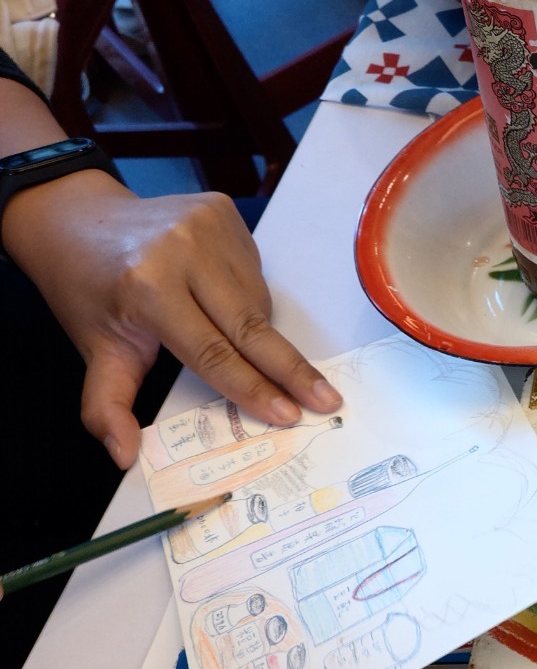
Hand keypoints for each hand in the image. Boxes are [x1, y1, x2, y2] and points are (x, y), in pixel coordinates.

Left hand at [2, 170, 342, 468]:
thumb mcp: (95, 349)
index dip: (252, 387)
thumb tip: (124, 456)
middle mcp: (183, 250)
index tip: (288, 415)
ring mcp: (208, 225)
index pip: (213, 352)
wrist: (76, 219)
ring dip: (258, 334)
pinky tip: (224, 301)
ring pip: (256, 301)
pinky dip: (250, 299)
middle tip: (328, 400)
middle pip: (251, 326)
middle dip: (292, 369)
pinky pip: (254, 274)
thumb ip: (107, 405)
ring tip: (236, 341)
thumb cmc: (90, 290)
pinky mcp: (223, 211)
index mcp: (147, 288)